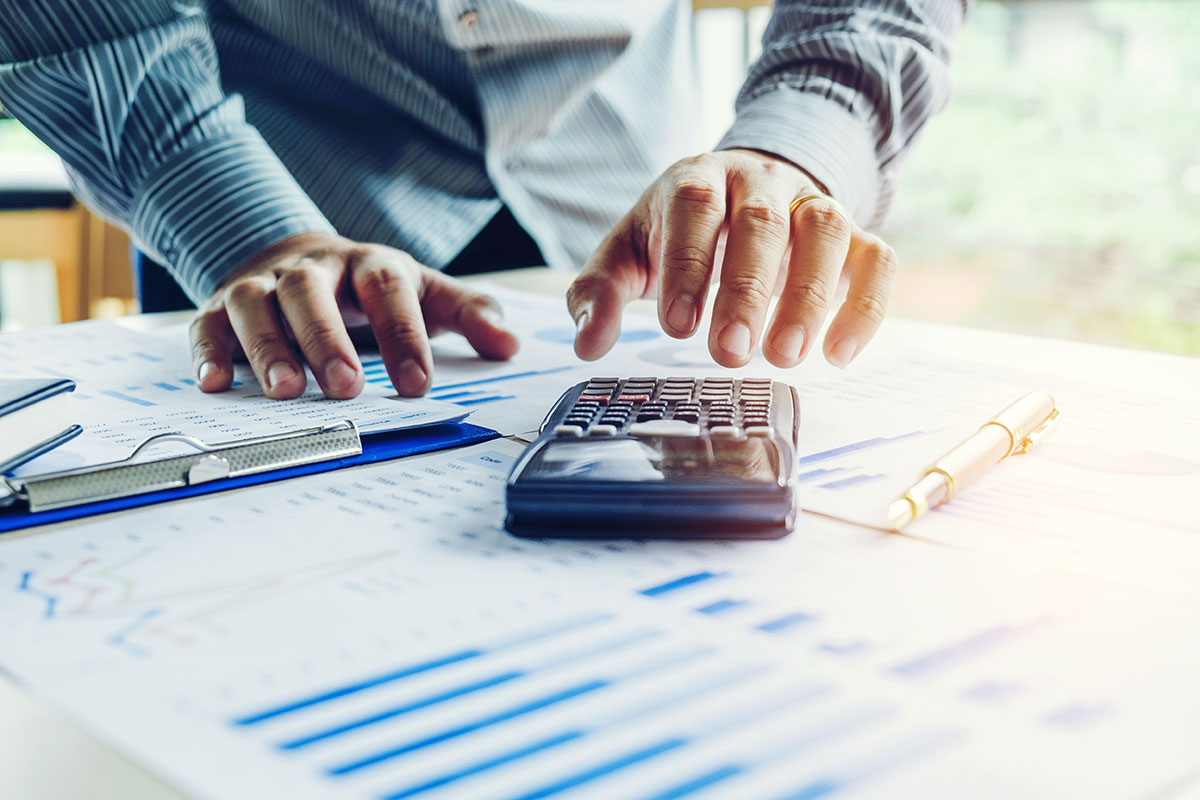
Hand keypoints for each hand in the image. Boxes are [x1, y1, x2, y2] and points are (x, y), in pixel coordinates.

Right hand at [190, 233, 518, 398]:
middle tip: (346, 387)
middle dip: (329, 340)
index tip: (417, 384)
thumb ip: (467, 314)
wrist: (297, 257)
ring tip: (286, 392)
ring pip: (255, 305)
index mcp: (367, 265)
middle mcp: (310, 271)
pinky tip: (216, 385)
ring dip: (267, 347)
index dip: (403, 335)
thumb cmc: (369, 287)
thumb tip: (510, 344)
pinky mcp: (219, 308)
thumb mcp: (422, 292)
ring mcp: (261, 286)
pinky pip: (208, 325)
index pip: (387, 290)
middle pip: (312, 294)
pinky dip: (209, 352)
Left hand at [568, 149, 896, 368]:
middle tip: (732, 354)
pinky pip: (876, 258)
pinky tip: (839, 354)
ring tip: (785, 357)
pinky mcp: (855, 234)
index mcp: (698, 179)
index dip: (690, 264)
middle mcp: (761, 182)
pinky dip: (865, 304)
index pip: (696, 208)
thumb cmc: (678, 232)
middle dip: (747, 290)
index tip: (679, 328)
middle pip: (762, 223)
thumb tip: (587, 343)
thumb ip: (601, 291)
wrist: (745, 188)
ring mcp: (812, 204)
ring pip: (825, 231)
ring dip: (810, 295)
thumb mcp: (630, 252)